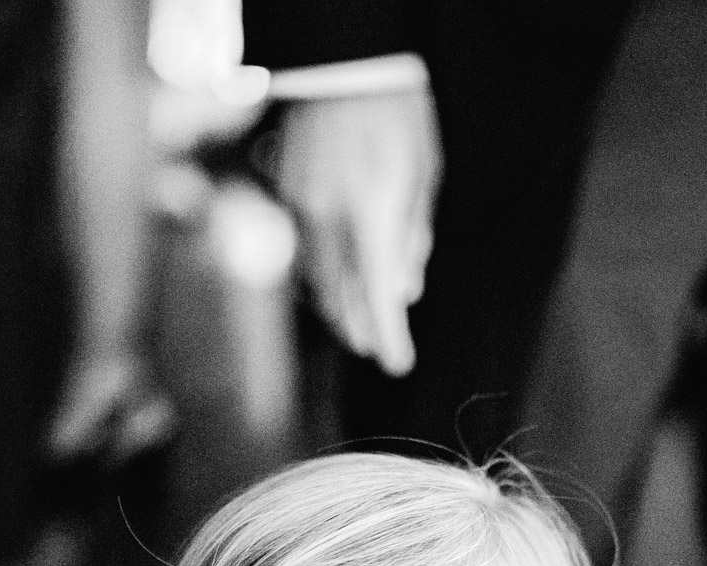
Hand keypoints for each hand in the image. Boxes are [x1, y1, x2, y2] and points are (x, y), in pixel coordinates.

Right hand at [274, 87, 441, 374]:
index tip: (398, 364)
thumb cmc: (396, 113)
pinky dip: (322, 273)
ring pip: (317, 278)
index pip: (377, 296)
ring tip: (357, 323)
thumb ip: (413, 236)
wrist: (343, 59)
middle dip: (361, 328)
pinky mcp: (284, 194)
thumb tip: (404, 292)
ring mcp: (299, 205)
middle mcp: (328, 215)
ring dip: (339, 306)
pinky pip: (304, 250)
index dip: (388, 338)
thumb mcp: (422, 173)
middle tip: (377, 349)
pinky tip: (335, 281)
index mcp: (370, 211)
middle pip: (340, 297)